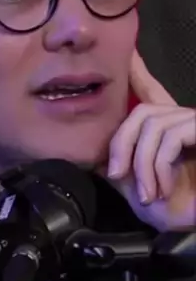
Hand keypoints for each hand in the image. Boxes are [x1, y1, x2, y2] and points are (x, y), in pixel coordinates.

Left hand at [98, 49, 195, 231]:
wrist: (195, 227)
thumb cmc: (179, 210)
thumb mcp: (138, 187)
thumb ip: (120, 165)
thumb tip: (94, 156)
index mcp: (169, 128)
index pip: (150, 90)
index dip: (138, 71)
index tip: (127, 53)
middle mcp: (185, 119)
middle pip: (141, 111)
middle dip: (121, 143)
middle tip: (116, 175)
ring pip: (152, 126)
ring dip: (141, 165)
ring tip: (145, 194)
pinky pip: (170, 139)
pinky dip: (158, 167)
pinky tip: (160, 189)